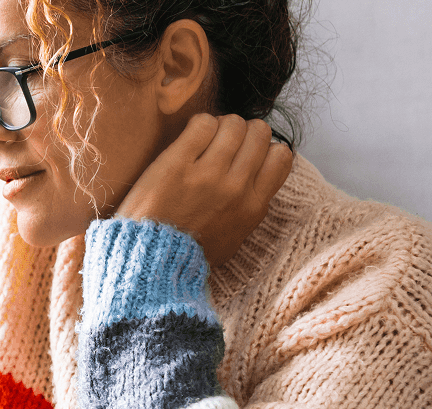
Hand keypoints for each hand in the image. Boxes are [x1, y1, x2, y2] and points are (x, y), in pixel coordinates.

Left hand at [115, 113, 293, 268]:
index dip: (265, 147)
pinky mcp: (177, 163)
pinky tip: (189, 138)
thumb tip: (257, 179)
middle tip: (223, 142)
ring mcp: (207, 174)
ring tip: (204, 139)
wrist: (150, 261)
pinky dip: (199, 124)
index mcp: (253, 206)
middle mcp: (236, 188)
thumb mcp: (234, 237)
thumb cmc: (189, 252)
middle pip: (259, 133)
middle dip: (243, 131)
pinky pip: (202, 124)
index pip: (281, 156)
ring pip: (233, 124)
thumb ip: (249, 207)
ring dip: (220, 125)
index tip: (246, 153)